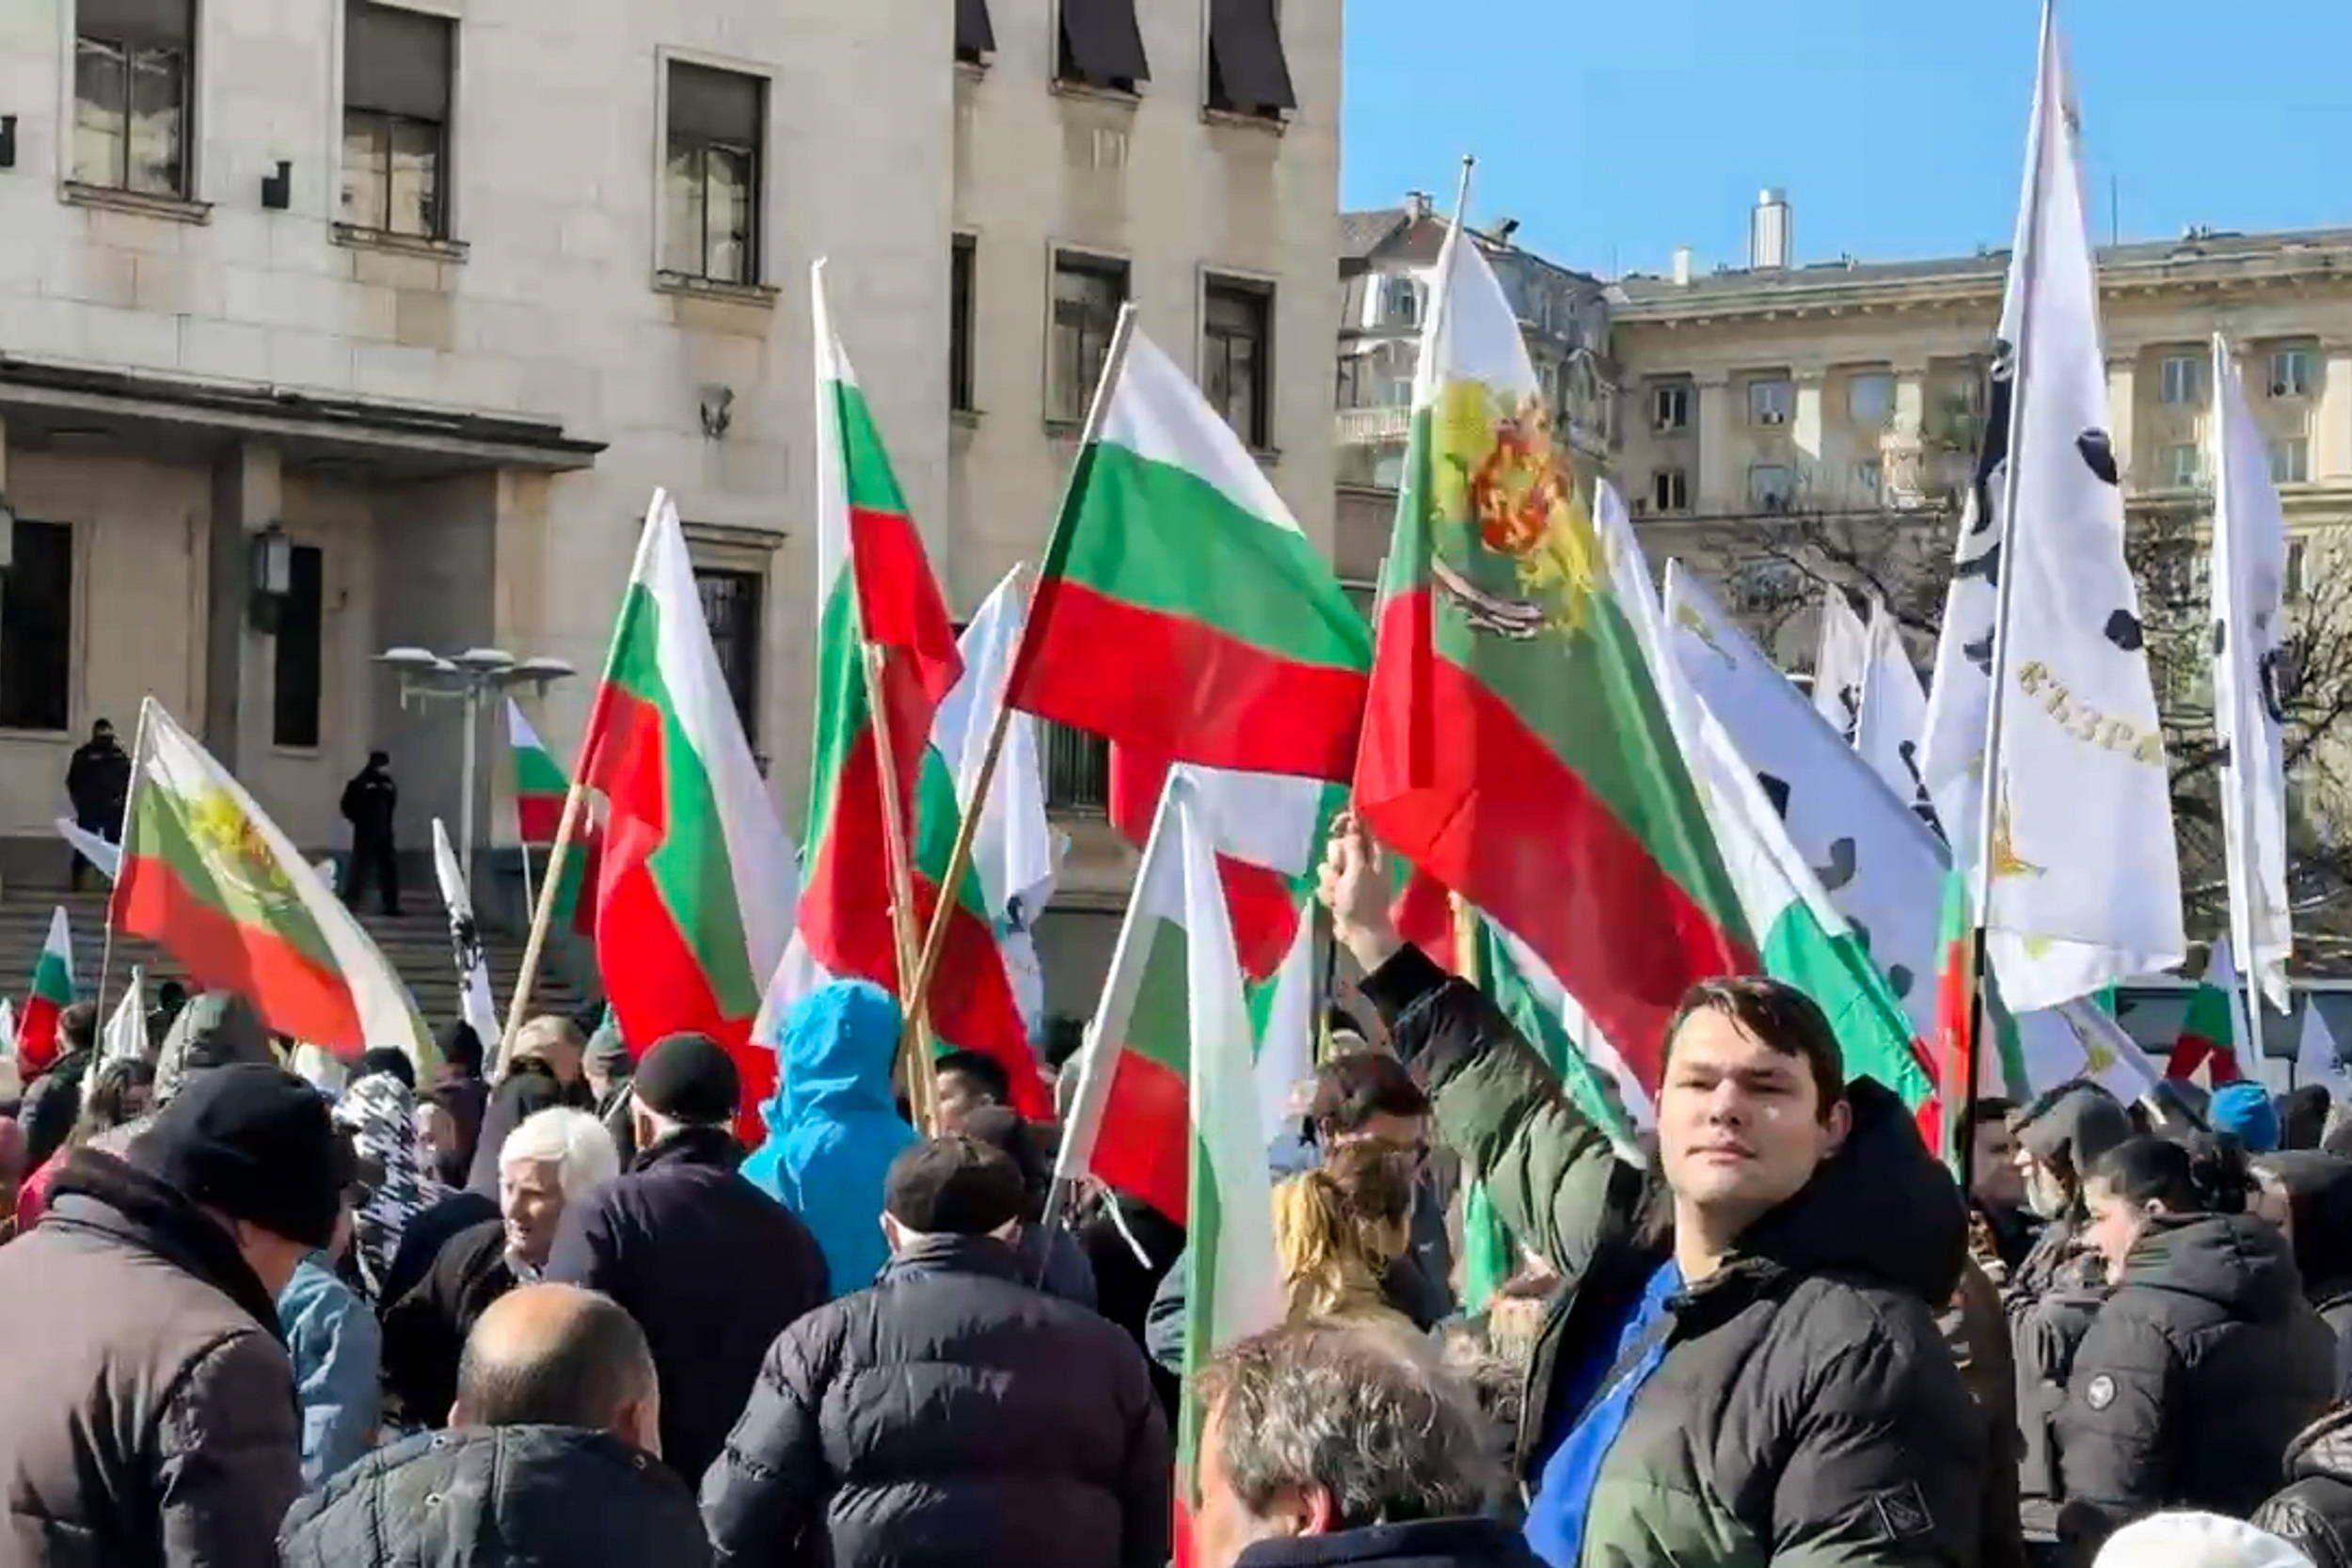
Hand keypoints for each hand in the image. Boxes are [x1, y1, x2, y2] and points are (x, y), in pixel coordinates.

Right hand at [1317, 810, 1400, 972]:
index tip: (1334, 825)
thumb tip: (1352, 820)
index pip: (1359, 825)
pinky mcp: (1339, 889)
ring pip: (1327, 865)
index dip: (1345, 823)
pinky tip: (1336, 904)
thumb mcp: (1358, 870)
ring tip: (1339, 896)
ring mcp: (1350, 876)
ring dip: (1331, 881)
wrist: (1361, 934)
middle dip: (1335, 860)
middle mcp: (1363, 861)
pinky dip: (1329, 893)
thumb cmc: (1363, 902)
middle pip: (1338, 845)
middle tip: (1342, 873)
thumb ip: (1353, 845)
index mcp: (1374, 852)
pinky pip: (1325, 882)